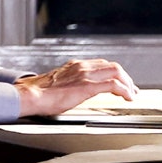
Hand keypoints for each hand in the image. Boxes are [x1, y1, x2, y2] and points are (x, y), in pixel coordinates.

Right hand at [14, 58, 138, 116]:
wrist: (30, 95)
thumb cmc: (37, 93)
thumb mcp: (55, 83)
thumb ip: (66, 84)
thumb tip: (67, 93)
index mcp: (74, 66)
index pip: (101, 64)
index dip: (114, 73)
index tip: (120, 82)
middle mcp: (81, 67)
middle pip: (112, 66)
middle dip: (125, 77)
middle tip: (131, 89)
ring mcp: (85, 75)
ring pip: (116, 72)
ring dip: (128, 83)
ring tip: (131, 94)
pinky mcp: (87, 87)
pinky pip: (113, 85)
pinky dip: (124, 90)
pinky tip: (128, 97)